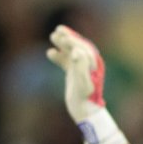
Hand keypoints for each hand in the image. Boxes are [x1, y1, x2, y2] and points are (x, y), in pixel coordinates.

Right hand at [46, 25, 125, 143]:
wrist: (86, 113)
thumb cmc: (85, 99)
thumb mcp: (83, 83)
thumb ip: (81, 66)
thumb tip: (76, 51)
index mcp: (93, 64)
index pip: (83, 47)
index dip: (73, 40)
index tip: (62, 35)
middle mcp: (89, 64)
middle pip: (77, 46)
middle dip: (68, 38)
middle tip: (57, 30)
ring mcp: (82, 69)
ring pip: (71, 52)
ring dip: (62, 44)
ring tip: (53, 36)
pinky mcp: (75, 75)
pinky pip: (66, 62)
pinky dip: (59, 57)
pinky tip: (49, 53)